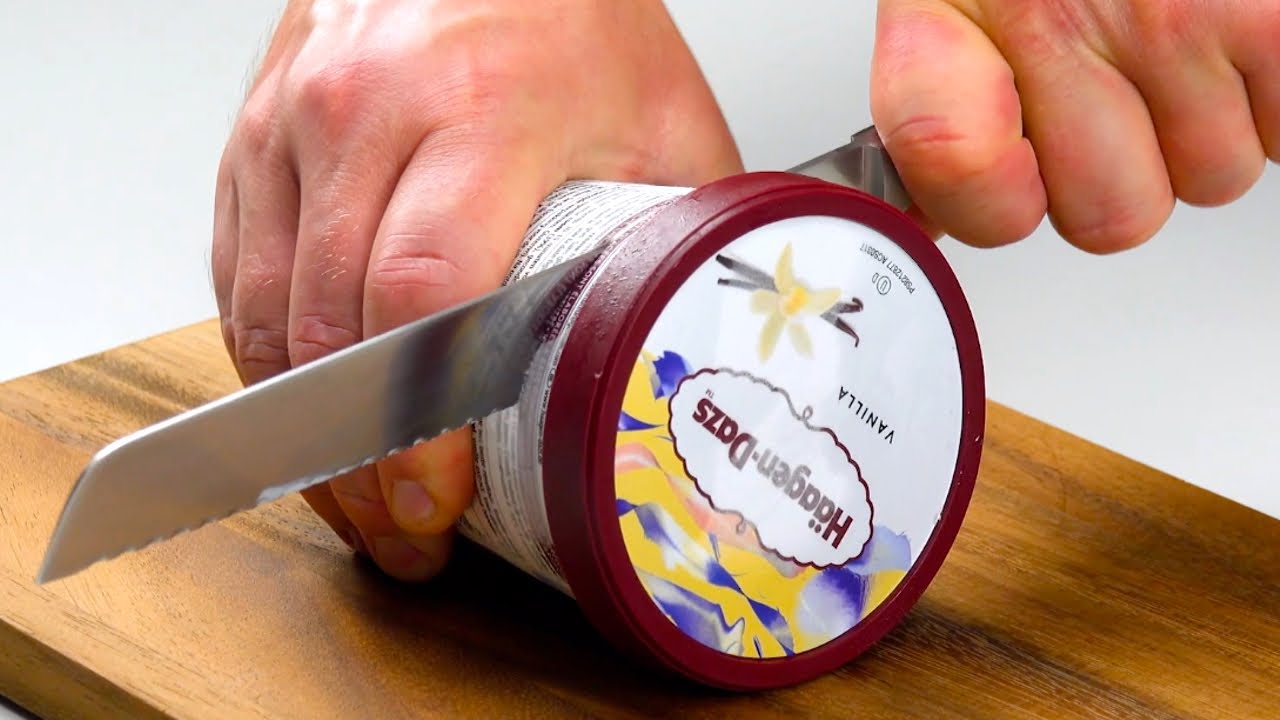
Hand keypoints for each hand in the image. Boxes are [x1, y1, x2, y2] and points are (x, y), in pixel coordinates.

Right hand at [210, 0, 741, 581]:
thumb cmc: (573, 15)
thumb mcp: (663, 118)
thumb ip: (684, 239)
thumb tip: (709, 346)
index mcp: (485, 107)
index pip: (425, 297)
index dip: (422, 423)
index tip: (434, 500)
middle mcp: (370, 110)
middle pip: (334, 327)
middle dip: (360, 458)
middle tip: (402, 529)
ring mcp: (296, 119)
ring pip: (266, 312)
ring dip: (303, 429)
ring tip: (352, 494)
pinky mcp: (257, 133)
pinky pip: (236, 269)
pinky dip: (266, 358)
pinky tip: (307, 409)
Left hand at [871, 0, 1276, 249]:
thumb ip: (934, 110)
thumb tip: (934, 214)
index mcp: (953, 10)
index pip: (975, 192)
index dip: (997, 202)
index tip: (1007, 176)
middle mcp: (1067, 14)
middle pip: (1113, 217)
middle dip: (1121, 168)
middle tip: (1111, 83)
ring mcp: (1181, 16)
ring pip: (1213, 177)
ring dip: (1200, 124)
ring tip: (1172, 38)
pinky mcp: (1273, 16)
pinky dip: (1267, 94)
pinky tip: (1226, 32)